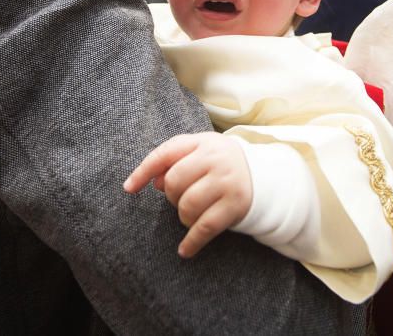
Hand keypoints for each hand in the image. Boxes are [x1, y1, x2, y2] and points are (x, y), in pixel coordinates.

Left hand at [124, 133, 252, 257]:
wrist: (264, 176)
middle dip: (171, 196)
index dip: (143, 171)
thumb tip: (153, 182)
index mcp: (203, 142)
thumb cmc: (220, 165)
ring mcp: (227, 182)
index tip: (128, 189)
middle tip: (182, 199)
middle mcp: (216, 159)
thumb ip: (175, 161)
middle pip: (174, 182)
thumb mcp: (201, 153)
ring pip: (187, 206)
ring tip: (191, 216)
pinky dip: (191, 242)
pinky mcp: (235, 205)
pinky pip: (204, 228)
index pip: (165, 153)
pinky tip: (184, 250)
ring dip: (183, 217)